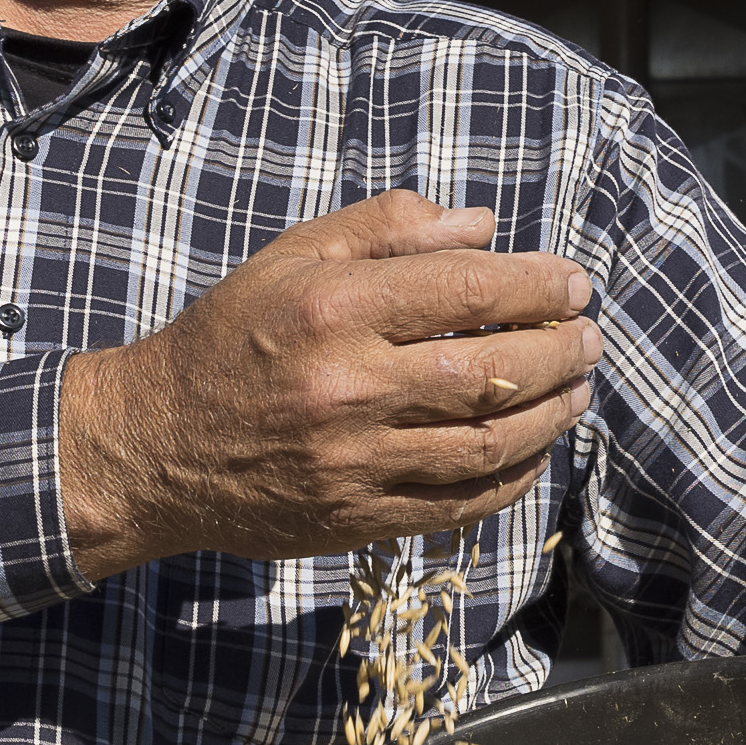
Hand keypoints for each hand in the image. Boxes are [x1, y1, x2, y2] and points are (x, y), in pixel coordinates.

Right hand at [58, 193, 602, 578]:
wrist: (155, 445)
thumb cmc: (231, 338)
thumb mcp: (293, 258)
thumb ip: (387, 230)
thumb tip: (482, 226)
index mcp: (334, 309)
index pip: (468, 291)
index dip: (539, 286)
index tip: (575, 284)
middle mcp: (348, 386)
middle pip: (491, 370)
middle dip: (561, 351)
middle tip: (591, 337)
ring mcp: (354, 461)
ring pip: (487, 443)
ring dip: (551, 416)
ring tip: (577, 389)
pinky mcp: (356, 518)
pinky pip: (460, 504)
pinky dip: (512, 477)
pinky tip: (534, 449)